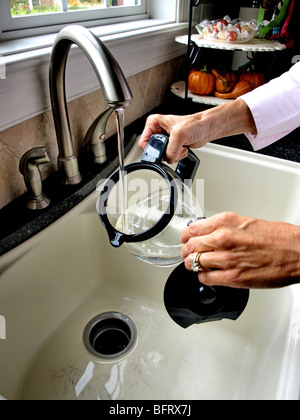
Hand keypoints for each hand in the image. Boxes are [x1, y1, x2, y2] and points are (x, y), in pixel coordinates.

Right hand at [138, 100, 256, 163]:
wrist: (206, 129)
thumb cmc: (195, 125)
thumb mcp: (179, 134)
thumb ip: (170, 149)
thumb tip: (168, 158)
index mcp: (153, 123)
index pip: (144, 142)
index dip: (153, 148)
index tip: (164, 148)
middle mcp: (157, 130)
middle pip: (153, 151)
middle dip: (165, 153)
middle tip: (175, 147)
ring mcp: (164, 139)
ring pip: (162, 156)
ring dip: (172, 155)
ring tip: (180, 147)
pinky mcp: (171, 146)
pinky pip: (169, 158)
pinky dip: (176, 157)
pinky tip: (182, 149)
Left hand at [181, 212, 299, 288]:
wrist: (297, 252)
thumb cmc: (278, 238)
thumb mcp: (245, 222)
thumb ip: (223, 227)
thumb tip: (207, 233)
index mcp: (226, 222)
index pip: (191, 229)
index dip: (185, 236)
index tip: (185, 239)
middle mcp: (223, 238)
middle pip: (189, 246)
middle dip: (186, 250)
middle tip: (187, 253)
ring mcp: (226, 259)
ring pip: (194, 263)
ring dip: (193, 264)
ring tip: (197, 264)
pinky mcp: (233, 277)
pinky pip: (205, 278)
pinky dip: (203, 276)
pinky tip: (209, 274)